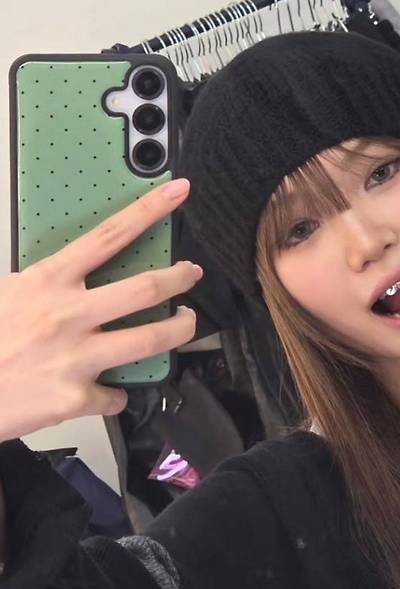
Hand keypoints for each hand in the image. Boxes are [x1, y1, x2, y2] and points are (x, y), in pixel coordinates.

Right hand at [0, 177, 201, 441]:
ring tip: (186, 323)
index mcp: (49, 280)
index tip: (177, 192)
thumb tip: (82, 280)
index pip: (110, 235)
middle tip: (192, 274)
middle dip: (180, 278)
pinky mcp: (75, 397)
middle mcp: (68, 314)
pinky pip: (116, 395)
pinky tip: (112, 391)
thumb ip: (50, 285)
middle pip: (145, 287)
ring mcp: (75, 356)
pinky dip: (117, 394)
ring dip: (179, 330)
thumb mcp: (10, 293)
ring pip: (151, 338)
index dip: (149, 210)